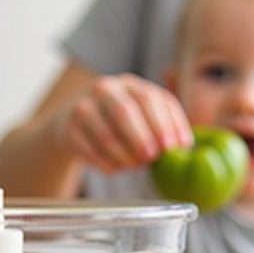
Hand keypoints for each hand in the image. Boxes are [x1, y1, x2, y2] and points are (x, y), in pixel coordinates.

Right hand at [56, 74, 190, 172]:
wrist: (72, 121)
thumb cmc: (118, 122)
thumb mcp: (141, 113)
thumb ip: (164, 123)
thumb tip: (185, 145)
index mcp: (130, 84)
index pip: (151, 99)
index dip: (165, 123)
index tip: (175, 146)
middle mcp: (105, 89)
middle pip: (125, 111)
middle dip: (142, 138)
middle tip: (152, 158)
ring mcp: (83, 107)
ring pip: (105, 133)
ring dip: (123, 154)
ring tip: (133, 165)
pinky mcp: (67, 128)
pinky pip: (88, 149)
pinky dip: (104, 162)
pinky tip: (114, 168)